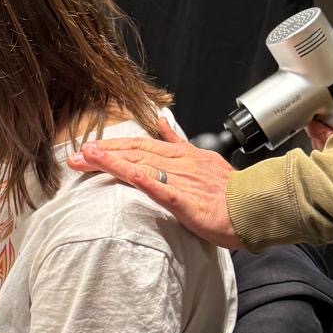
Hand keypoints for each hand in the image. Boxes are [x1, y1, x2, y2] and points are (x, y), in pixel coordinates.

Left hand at [66, 116, 238, 248]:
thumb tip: (160, 123)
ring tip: (84, 160)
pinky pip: (159, 188)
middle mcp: (181, 165)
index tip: (88, 149)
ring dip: (111, 162)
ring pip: (142, 166)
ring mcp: (183, 182)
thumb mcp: (205, 160)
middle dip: (102, 154)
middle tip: (73, 158)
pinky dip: (139, 179)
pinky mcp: (187, 202)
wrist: (259, 209)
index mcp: (184, 156)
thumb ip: (179, 143)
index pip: (142, 146)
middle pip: (135, 153)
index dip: (113, 146)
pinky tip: (121, 174)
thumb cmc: (234, 192)